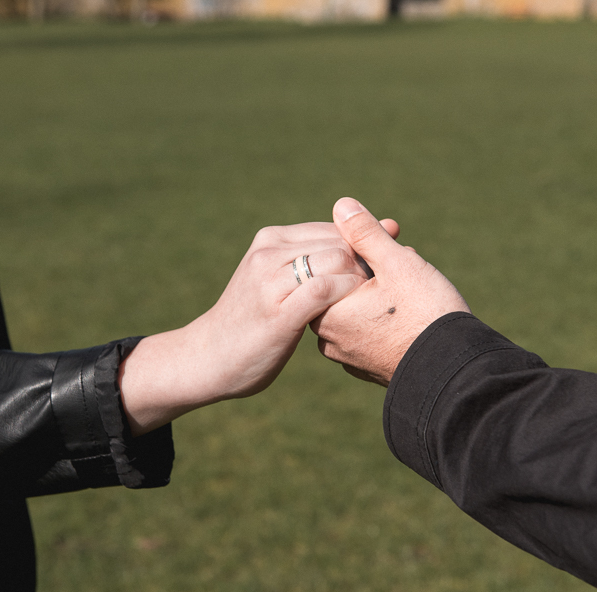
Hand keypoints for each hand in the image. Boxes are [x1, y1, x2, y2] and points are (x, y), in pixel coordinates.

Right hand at [119, 219, 397, 434]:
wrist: (207, 358)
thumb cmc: (251, 322)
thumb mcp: (275, 282)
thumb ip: (309, 263)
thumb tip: (356, 244)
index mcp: (271, 240)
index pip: (333, 229)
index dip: (365, 243)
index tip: (388, 258)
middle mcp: (269, 252)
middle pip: (339, 242)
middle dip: (369, 260)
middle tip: (387, 285)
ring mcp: (271, 280)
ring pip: (336, 261)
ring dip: (362, 279)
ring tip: (374, 300)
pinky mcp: (279, 312)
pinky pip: (326, 290)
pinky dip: (349, 295)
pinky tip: (358, 311)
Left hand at [312, 198, 470, 386]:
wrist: (456, 372)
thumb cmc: (426, 315)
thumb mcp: (396, 263)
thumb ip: (365, 234)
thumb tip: (341, 206)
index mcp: (326, 314)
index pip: (331, 267)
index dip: (363, 249)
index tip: (393, 245)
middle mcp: (330, 340)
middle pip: (345, 288)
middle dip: (374, 270)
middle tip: (407, 262)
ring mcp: (350, 358)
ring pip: (358, 310)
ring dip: (381, 292)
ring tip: (414, 286)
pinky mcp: (369, 369)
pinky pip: (370, 333)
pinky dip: (386, 319)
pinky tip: (413, 312)